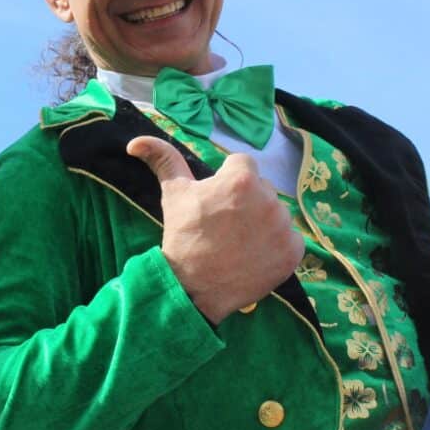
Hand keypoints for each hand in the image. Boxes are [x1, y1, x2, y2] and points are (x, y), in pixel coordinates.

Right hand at [127, 136, 303, 324]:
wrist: (194, 287)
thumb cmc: (183, 235)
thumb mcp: (173, 194)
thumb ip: (163, 159)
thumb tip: (135, 142)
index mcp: (241, 179)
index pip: (242, 164)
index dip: (226, 180)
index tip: (215, 201)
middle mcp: (269, 198)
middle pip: (261, 187)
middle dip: (246, 199)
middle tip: (225, 223)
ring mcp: (284, 226)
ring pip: (276, 212)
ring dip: (262, 221)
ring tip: (239, 240)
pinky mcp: (294, 251)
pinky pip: (290, 237)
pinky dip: (276, 244)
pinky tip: (255, 254)